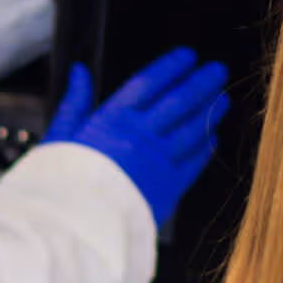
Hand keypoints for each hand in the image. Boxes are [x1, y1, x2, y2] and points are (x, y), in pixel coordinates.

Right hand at [41, 51, 227, 225]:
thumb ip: (74, 103)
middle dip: (202, 82)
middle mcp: (140, 135)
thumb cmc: (60, 184)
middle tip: (218, 70)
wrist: (70, 226)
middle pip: (179, 101)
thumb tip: (79, 70)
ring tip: (224, 99)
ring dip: (211, 112)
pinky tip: (212, 138)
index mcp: (111, 120)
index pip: (149, 83)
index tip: (188, 56)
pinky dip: (205, 147)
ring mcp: (158, 161)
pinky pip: (194, 162)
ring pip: (192, 129)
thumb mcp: (58, 137)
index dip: (171, 67)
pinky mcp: (168, 187)